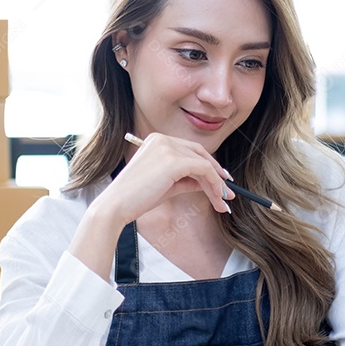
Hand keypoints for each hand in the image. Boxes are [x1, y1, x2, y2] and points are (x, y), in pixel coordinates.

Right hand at [100, 132, 234, 223]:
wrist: (117, 206)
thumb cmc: (137, 198)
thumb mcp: (167, 186)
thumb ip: (188, 181)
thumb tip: (208, 184)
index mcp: (158, 140)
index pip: (191, 150)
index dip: (209, 165)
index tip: (220, 181)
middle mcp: (163, 139)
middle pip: (200, 154)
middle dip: (217, 175)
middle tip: (227, 193)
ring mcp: (168, 147)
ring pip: (204, 164)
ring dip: (216, 185)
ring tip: (222, 203)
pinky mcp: (174, 160)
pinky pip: (204, 170)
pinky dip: (213, 185)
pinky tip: (216, 199)